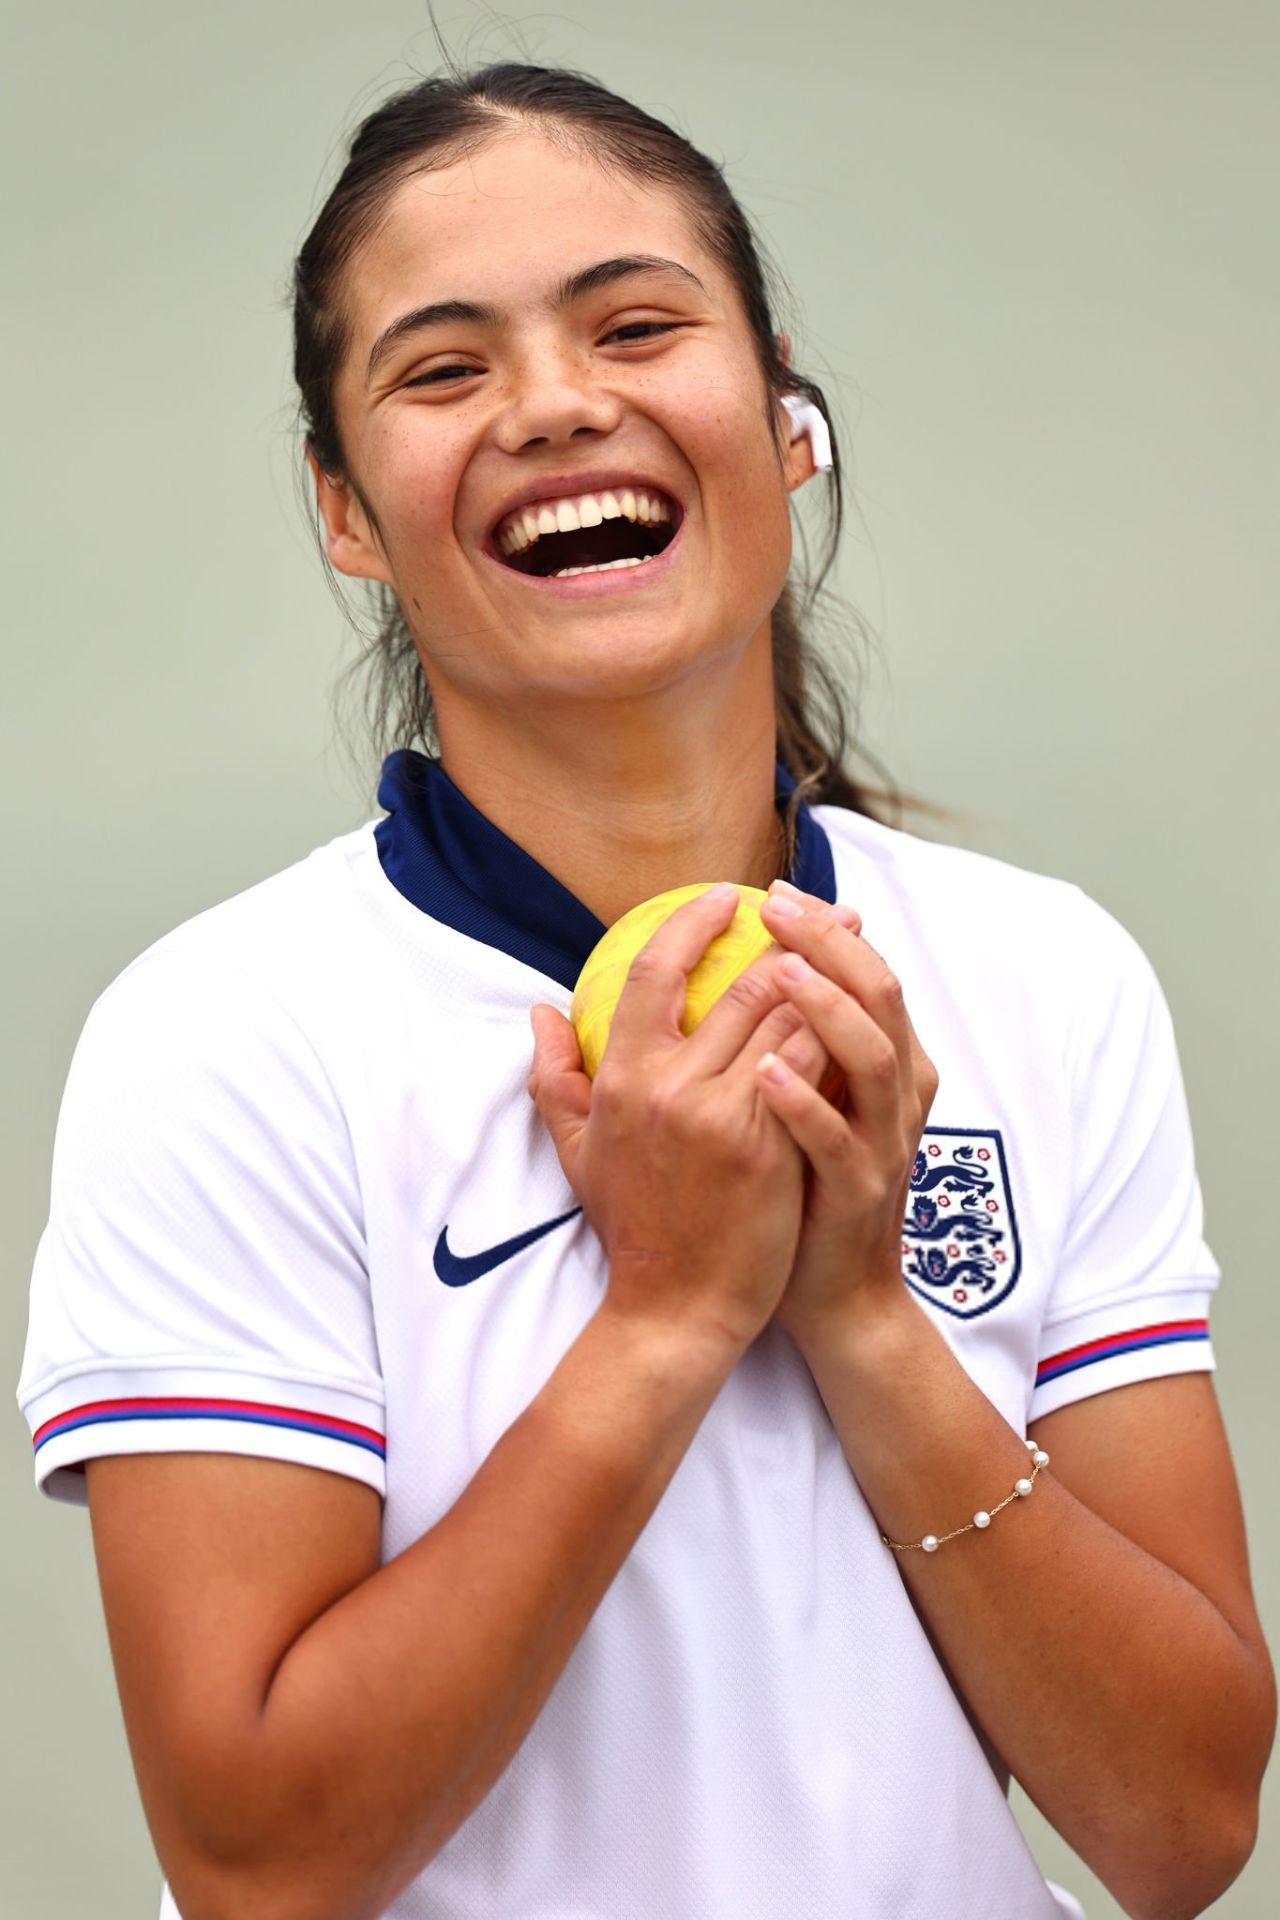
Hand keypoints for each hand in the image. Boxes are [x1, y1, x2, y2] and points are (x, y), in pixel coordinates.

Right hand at [527, 885, 835, 1355]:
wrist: (675, 1307)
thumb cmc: (631, 1226)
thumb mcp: (578, 1149)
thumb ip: (555, 1076)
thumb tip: (541, 1011)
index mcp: (622, 1078)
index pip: (653, 972)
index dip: (692, 923)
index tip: (727, 896)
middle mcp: (672, 1087)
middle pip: (742, 985)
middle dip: (791, 937)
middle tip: (822, 911)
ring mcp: (726, 1116)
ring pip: (789, 1019)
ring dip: (828, 976)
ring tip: (855, 947)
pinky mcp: (772, 1147)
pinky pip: (815, 1070)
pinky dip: (839, 1035)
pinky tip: (863, 1015)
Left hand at [753, 880, 939, 1343]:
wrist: (833, 1296)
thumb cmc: (801, 1192)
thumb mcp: (801, 1105)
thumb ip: (785, 1043)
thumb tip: (730, 978)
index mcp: (883, 1066)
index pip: (864, 975)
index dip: (825, 929)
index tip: (772, 893)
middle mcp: (895, 1094)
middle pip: (880, 995)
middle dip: (829, 942)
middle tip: (776, 907)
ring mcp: (882, 1143)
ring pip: (872, 1056)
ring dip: (826, 1006)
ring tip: (778, 969)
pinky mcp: (859, 1191)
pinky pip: (836, 1138)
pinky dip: (804, 1100)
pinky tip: (763, 1072)